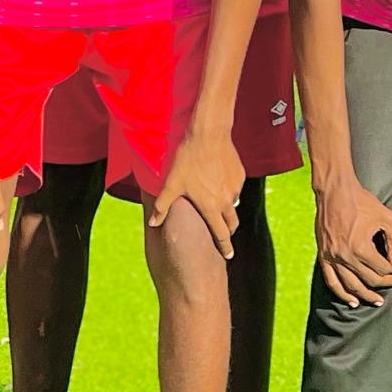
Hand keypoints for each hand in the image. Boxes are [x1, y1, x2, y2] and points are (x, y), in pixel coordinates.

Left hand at [150, 127, 243, 257]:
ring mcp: (235, 188)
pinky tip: (219, 182)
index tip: (228, 256)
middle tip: (224, 235)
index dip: (224, 247)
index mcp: (210, 207)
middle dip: (228, 232)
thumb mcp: (171, 184)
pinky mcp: (240, 175)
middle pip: (232, 224)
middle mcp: (226, 201)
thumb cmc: (188, 159)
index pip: (221, 234)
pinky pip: (236, 189)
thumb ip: (162, 206)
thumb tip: (152, 224)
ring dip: (227, 210)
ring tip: (218, 206)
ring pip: (234, 205)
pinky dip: (229, 191)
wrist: (209, 134)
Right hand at [314, 173, 391, 308]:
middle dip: (385, 283)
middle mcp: (345, 256)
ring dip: (365, 296)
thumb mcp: (386, 218)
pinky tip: (352, 301)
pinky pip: (331, 281)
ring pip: (351, 285)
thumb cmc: (362, 202)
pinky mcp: (324, 255)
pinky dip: (342, 293)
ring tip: (377, 301)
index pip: (382, 269)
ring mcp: (333, 257)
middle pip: (369, 279)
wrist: (335, 190)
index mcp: (361, 248)